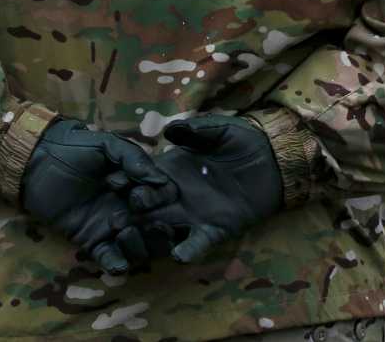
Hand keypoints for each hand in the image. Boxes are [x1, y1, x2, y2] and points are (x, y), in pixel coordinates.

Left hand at [21, 119, 175, 275]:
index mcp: (137, 184)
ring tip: (122, 231)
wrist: (37, 162)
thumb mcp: (107, 145)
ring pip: (136, 246)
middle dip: (156, 230)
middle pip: (155, 227)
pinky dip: (116, 264)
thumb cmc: (74, 148)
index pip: (162, 198)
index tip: (141, 196)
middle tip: (140, 221)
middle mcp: (129, 208)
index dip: (159, 200)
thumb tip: (161, 180)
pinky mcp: (90, 241)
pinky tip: (117, 263)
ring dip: (136, 246)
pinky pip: (109, 257)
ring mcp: (110, 226)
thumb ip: (133, 158)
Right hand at [130, 115, 282, 263]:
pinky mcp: (215, 230)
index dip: (128, 180)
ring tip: (141, 241)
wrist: (274, 160)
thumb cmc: (244, 139)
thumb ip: (195, 131)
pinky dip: (188, 250)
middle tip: (115, 219)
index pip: (144, 178)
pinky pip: (197, 243)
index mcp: (172, 170)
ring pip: (165, 229)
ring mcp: (194, 215)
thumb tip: (168, 130)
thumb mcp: (219, 130)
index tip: (110, 182)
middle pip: (148, 207)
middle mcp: (177, 195)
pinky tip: (180, 255)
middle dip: (132, 213)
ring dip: (153, 236)